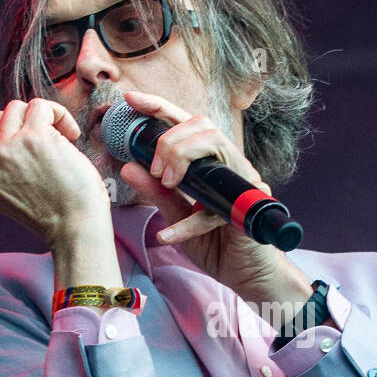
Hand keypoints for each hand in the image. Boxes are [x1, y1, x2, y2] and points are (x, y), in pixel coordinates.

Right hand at [0, 99, 110, 245]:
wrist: (77, 229)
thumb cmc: (58, 214)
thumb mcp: (14, 193)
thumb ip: (4, 165)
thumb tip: (11, 125)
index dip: (11, 137)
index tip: (36, 153)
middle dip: (24, 124)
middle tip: (50, 144)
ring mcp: (6, 149)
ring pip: (16, 107)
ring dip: (41, 118)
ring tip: (63, 137)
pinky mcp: (32, 137)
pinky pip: (40, 106)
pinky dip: (59, 114)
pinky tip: (72, 134)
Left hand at [117, 89, 312, 314]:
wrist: (248, 277)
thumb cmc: (219, 247)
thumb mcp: (178, 217)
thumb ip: (157, 192)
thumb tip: (127, 166)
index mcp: (212, 163)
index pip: (187, 124)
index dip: (160, 107)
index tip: (131, 98)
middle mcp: (229, 166)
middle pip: (202, 124)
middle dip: (170, 140)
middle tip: (156, 171)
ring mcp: (242, 182)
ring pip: (215, 142)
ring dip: (182, 157)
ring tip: (167, 185)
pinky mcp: (247, 207)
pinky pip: (215, 204)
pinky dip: (188, 223)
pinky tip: (169, 237)